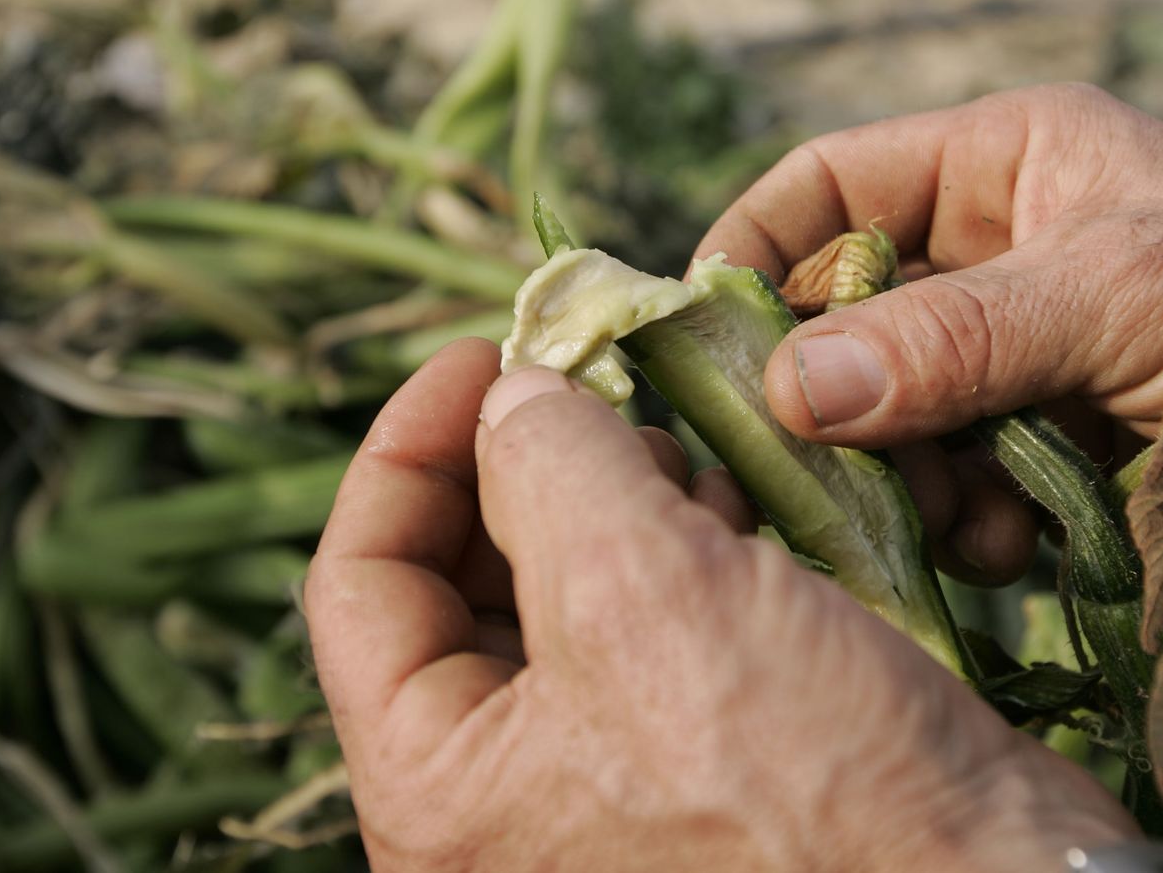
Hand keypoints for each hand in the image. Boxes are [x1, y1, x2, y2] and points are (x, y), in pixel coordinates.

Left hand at [306, 340, 1136, 871]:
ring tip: (685, 464)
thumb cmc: (807, 782)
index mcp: (436, 792)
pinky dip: (676, 561)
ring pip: (560, 604)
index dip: (407, 446)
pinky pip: (645, 640)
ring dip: (612, 506)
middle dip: (526, 472)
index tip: (486, 353)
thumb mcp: (643, 591)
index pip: (355, 583)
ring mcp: (598, 799)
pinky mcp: (692, 777)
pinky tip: (739, 524)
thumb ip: (547, 464)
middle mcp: (498, 809)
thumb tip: (515, 398)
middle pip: (455, 588)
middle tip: (602, 395)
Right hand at [698, 83, 1162, 578]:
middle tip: (813, 461)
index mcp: (1001, 168)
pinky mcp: (1044, 446)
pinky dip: (963, 523)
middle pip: (845, 316)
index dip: (756, 246)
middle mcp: (993, 257)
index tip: (704, 329)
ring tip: (954, 516)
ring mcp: (1015, 358)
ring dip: (901, 474)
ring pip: (889, 415)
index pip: (830, 184)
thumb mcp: (1116, 293)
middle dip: (832, 393)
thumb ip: (954, 337)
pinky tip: (1008, 545)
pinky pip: (953, 483)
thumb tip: (789, 387)